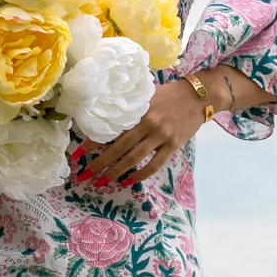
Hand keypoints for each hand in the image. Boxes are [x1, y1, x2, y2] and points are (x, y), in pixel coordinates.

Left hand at [82, 78, 213, 185]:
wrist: (198, 96)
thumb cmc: (169, 95)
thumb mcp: (146, 96)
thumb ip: (129, 110)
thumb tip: (104, 121)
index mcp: (137, 110)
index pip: (110, 129)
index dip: (92, 143)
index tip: (77, 155)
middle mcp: (148, 123)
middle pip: (119, 148)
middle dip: (100, 163)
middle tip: (86, 175)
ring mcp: (161, 136)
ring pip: (134, 158)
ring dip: (117, 172)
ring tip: (103, 181)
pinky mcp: (173, 145)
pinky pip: (155, 164)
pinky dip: (141, 174)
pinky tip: (129, 181)